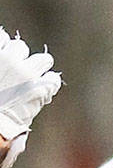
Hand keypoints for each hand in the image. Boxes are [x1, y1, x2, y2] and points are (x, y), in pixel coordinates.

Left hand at [0, 29, 59, 167]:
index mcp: (39, 90)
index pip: (52, 79)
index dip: (44, 83)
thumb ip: (27, 118)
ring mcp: (9, 60)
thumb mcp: (20, 130)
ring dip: (14, 53)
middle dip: (32, 65)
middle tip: (20, 72)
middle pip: (42, 59)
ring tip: (5, 60)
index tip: (37, 87)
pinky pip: (1, 37)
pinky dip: (1, 41)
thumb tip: (26, 126)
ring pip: (20, 47)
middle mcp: (28, 72)